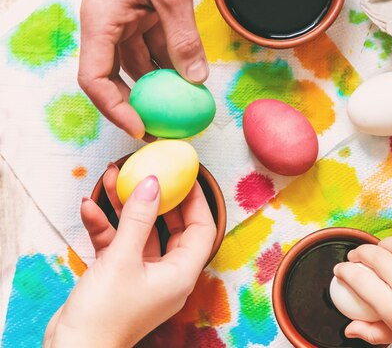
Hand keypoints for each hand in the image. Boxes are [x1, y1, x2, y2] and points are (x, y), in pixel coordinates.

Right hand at [43, 165, 215, 347]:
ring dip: (126, 208)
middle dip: (157, 199)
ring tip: (111, 180)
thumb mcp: (122, 259)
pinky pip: (120, 245)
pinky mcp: (120, 278)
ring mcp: (143, 276)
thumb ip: (138, 218)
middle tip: (149, 174)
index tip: (187, 176)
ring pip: (141, 233)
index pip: (202, 229)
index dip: (196, 201)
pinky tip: (89, 208)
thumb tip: (152, 184)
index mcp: (181, 274)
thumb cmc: (104, 316)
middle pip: (172, 228)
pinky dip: (106, 228)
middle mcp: (167, 275)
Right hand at [78, 0, 208, 138]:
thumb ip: (183, 38)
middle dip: (136, 106)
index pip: (95, 79)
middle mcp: (107, 28)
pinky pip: (152, 49)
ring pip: (137, 66)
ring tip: (182, 109)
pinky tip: (188, 79)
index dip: (114, 109)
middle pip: (114, 78)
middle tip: (162, 130)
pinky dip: (168, 65)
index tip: (140, 127)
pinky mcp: (140, 17)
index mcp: (100, 23)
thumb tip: (195, 80)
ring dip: (157, 87)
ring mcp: (123, 23)